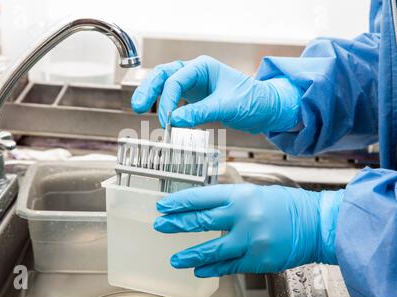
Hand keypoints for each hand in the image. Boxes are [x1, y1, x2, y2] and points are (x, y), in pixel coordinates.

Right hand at [132, 55, 301, 132]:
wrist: (267, 109)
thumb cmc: (253, 100)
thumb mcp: (226, 106)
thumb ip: (200, 113)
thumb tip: (175, 121)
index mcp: (203, 67)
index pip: (176, 79)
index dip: (167, 100)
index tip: (167, 120)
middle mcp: (195, 72)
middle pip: (163, 75)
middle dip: (149, 89)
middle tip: (138, 106)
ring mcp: (193, 85)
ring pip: (165, 85)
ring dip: (152, 95)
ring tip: (139, 108)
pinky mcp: (194, 98)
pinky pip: (173, 99)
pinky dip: (165, 106)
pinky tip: (160, 116)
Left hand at [154, 184, 343, 276]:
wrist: (317, 224)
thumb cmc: (287, 206)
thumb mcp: (256, 192)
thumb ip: (230, 199)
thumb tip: (203, 206)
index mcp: (241, 195)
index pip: (202, 197)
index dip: (179, 202)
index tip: (164, 206)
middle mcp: (244, 216)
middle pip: (201, 221)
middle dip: (176, 224)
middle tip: (161, 226)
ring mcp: (250, 239)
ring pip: (211, 249)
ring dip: (189, 255)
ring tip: (175, 259)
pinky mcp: (258, 259)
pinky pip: (229, 265)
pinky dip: (212, 268)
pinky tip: (199, 269)